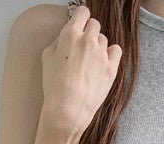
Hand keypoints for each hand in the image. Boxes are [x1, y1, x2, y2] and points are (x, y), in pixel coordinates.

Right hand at [41, 5, 122, 139]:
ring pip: (104, 39)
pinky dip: (111, 54)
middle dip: (89, 33)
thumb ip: (58, 41)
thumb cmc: (54, 87)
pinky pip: (116, 50)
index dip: (81, 17)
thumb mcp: (47, 58)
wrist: (68, 110)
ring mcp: (101, 53)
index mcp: (70, 34)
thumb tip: (66, 36)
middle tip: (83, 48)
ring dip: (98, 46)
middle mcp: (88, 40)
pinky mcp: (111, 67)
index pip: (82, 12)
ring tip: (90, 63)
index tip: (81, 24)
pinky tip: (103, 62)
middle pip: (94, 24)